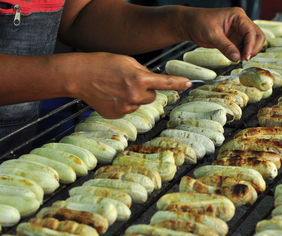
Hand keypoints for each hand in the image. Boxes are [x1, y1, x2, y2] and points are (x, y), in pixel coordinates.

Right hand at [63, 52, 189, 118]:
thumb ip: (143, 72)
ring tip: (116, 87)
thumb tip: (152, 82)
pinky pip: (128, 109)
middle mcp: (135, 96)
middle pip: (152, 96)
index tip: (189, 83)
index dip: (178, 83)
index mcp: (139, 79)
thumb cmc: (102, 64)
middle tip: (128, 81)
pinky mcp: (117, 115)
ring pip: (139, 103)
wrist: (79, 76)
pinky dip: (123, 103)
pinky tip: (111, 95)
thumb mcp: (127, 61)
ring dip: (133, 97)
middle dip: (145, 89)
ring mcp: (126, 108)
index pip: (165, 83)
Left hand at [182, 7, 264, 61]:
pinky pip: (243, 47)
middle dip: (253, 48)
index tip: (245, 57)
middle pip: (257, 36)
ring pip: (252, 42)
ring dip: (248, 52)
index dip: (250, 45)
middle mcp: (240, 22)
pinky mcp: (234, 39)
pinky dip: (242, 54)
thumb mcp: (212, 35)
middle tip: (244, 59)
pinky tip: (236, 58)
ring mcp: (238, 31)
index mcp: (237, 16)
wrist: (189, 24)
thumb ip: (225, 46)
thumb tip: (237, 58)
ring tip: (238, 59)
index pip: (251, 31)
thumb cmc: (199, 22)